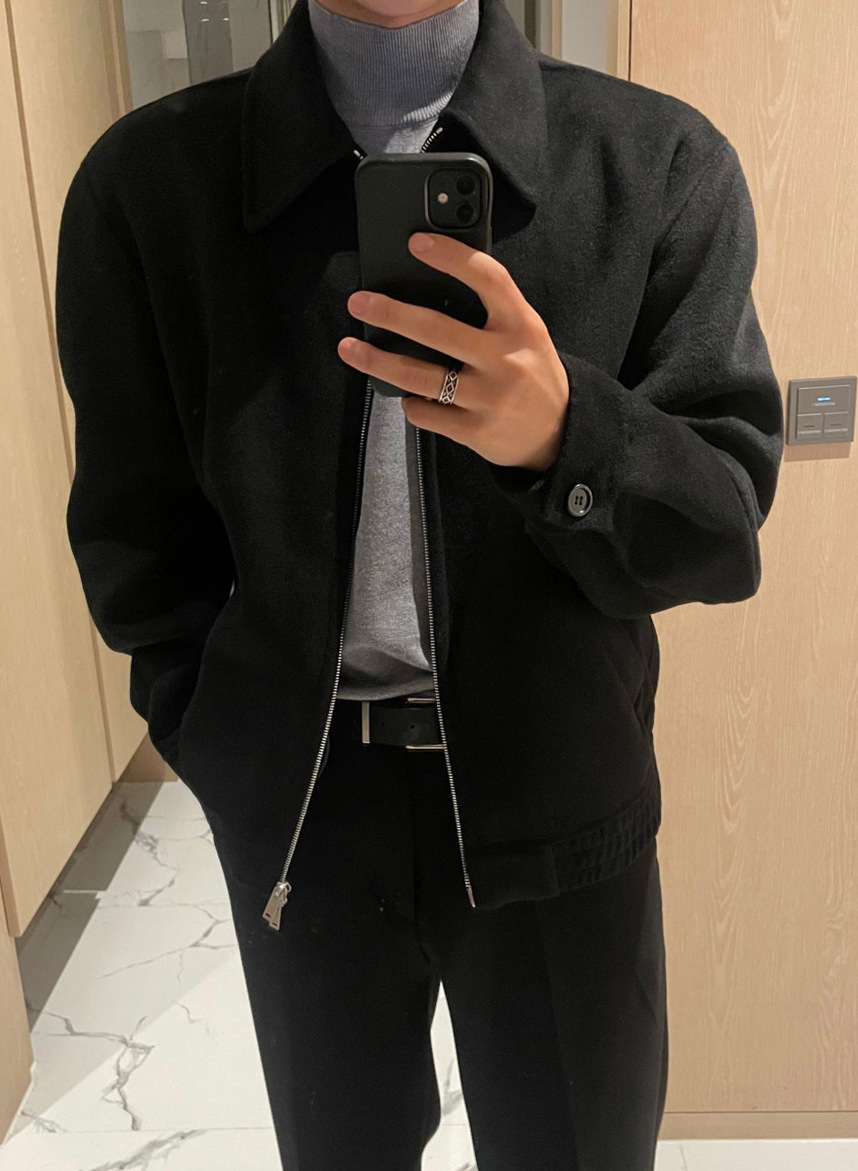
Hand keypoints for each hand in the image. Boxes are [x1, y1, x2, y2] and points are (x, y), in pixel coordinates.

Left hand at [337, 232, 569, 474]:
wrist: (559, 433)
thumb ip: (491, 312)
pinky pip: (425, 413)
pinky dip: (410, 403)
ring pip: (419, 376)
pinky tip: (409, 395)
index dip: (451, 256)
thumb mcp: (526, 334)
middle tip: (358, 302)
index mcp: (521, 325)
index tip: (416, 242)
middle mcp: (505, 359)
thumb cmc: (531, 373)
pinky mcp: (475, 431)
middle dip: (390, 313)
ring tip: (350, 348)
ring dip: (377, 361)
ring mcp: (488, 397)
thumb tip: (430, 287)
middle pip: (436, 329)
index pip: (487, 278)